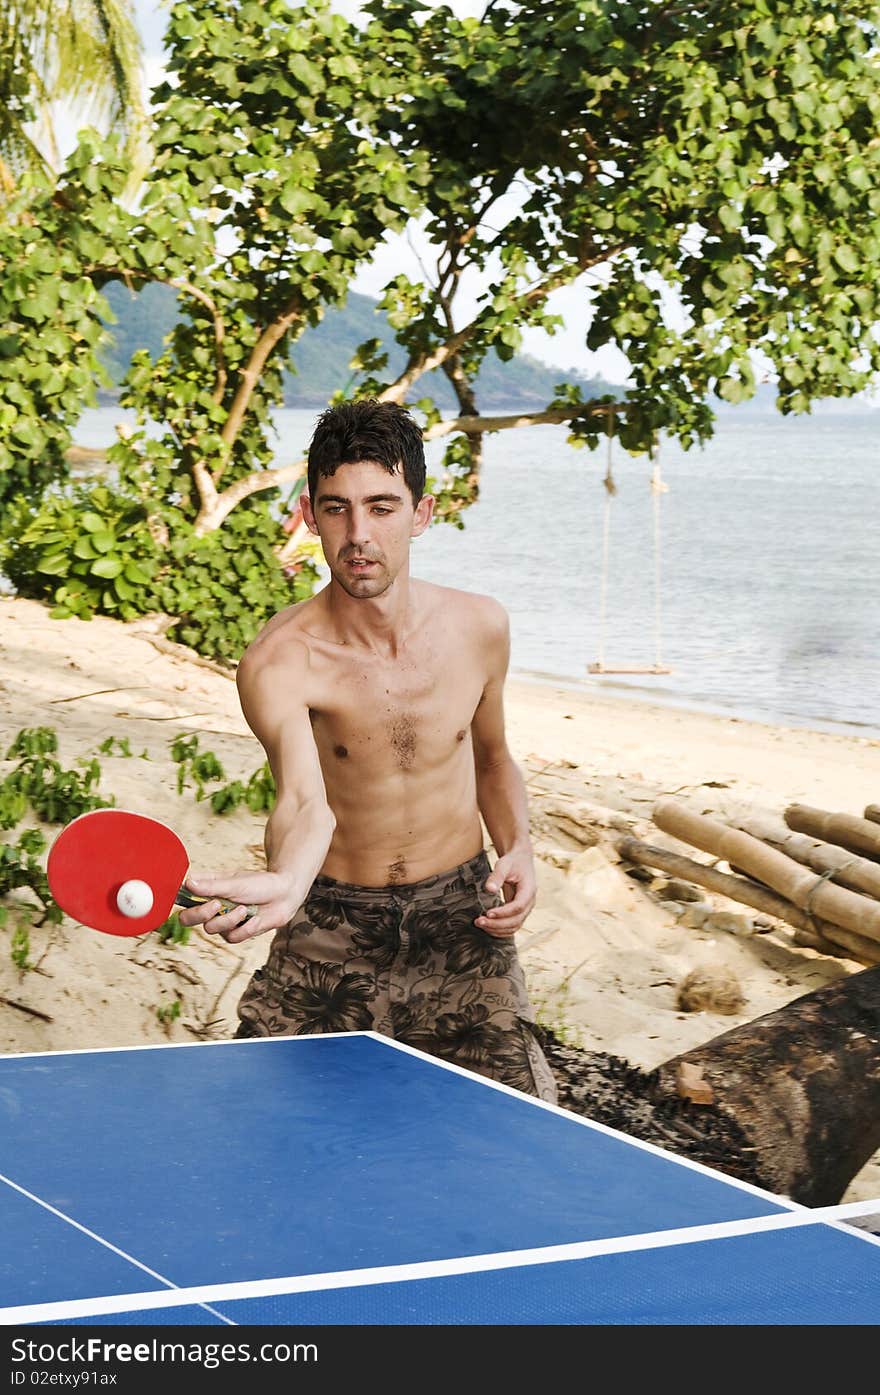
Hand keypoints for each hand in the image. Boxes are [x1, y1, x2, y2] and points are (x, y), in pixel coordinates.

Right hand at [179, 869, 301, 943]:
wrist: (285, 895)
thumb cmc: (260, 884)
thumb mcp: (235, 883)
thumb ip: (211, 886)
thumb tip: (188, 883)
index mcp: (208, 890)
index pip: (183, 896)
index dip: (179, 899)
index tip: (187, 896)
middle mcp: (212, 907)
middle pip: (188, 919)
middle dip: (200, 914)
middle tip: (216, 905)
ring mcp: (223, 921)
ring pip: (211, 929)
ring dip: (229, 919)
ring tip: (245, 908)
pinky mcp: (237, 933)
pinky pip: (232, 937)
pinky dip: (245, 928)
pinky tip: (255, 918)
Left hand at [475, 849, 536, 937]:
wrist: (521, 861)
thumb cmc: (513, 862)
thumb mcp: (504, 864)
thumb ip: (497, 876)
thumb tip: (489, 889)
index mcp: (529, 890)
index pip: (518, 907)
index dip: (503, 913)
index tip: (487, 913)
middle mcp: (529, 903)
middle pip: (516, 921)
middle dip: (497, 924)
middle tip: (479, 921)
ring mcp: (525, 909)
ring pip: (514, 927)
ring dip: (497, 929)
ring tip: (480, 924)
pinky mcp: (518, 912)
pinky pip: (511, 926)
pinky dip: (499, 929)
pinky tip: (486, 926)